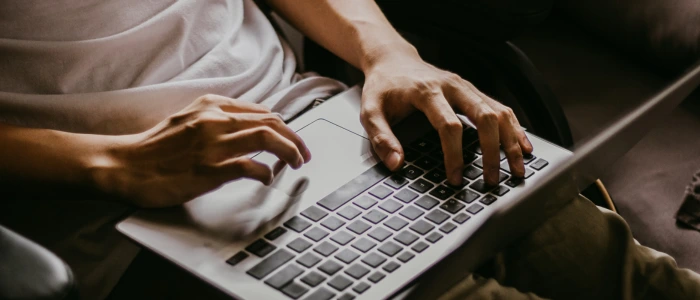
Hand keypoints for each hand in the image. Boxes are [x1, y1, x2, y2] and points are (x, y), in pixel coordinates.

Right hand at [94, 94, 310, 207]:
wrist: (124, 166)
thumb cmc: (155, 148)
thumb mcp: (188, 120)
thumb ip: (216, 120)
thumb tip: (247, 127)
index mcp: (211, 106)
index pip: (262, 111)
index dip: (284, 126)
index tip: (292, 139)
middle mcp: (215, 120)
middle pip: (271, 121)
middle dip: (295, 138)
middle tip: (303, 154)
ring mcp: (213, 144)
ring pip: (266, 137)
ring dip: (289, 151)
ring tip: (296, 163)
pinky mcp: (209, 168)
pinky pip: (250, 166)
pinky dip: (265, 172)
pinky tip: (267, 178)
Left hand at [360, 50, 532, 185]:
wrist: (393, 60)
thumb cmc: (383, 87)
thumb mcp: (370, 111)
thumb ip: (381, 138)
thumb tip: (397, 164)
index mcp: (427, 92)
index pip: (449, 125)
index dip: (454, 154)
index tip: (454, 178)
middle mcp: (453, 86)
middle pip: (484, 116)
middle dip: (492, 150)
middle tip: (492, 180)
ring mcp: (467, 87)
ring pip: (499, 111)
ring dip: (511, 141)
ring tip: (517, 169)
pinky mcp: (474, 91)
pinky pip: (501, 108)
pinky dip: (515, 128)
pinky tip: (523, 147)